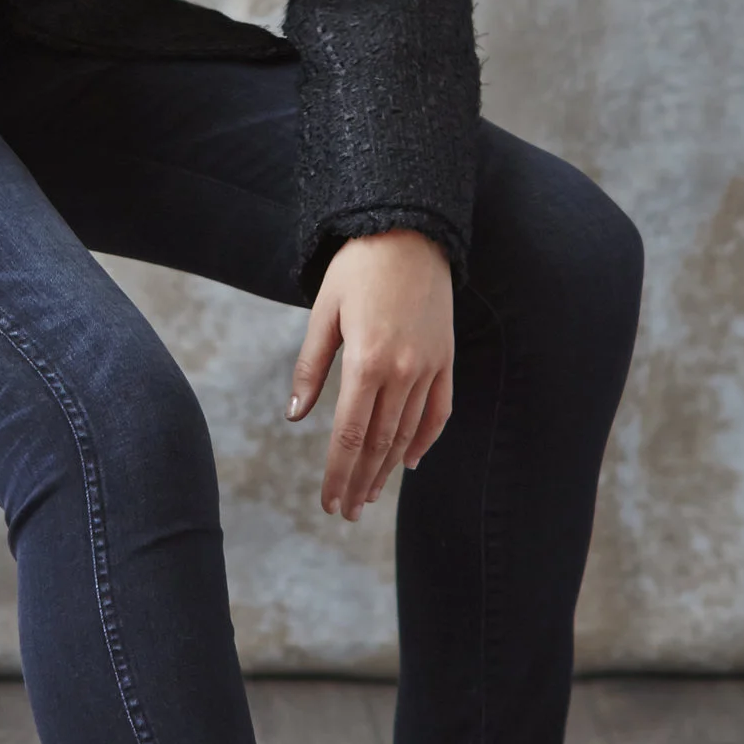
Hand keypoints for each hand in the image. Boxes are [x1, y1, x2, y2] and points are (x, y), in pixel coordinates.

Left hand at [288, 231, 454, 520]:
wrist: (410, 231)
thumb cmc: (357, 269)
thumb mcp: (324, 313)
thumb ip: (311, 367)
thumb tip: (296, 415)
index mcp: (366, 361)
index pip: (350, 435)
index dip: (338, 473)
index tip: (328, 502)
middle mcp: (403, 371)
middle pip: (380, 444)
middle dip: (360, 482)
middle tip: (345, 511)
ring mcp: (429, 367)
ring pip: (408, 433)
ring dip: (388, 470)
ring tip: (370, 496)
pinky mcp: (446, 359)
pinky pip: (438, 411)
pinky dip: (424, 440)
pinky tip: (408, 461)